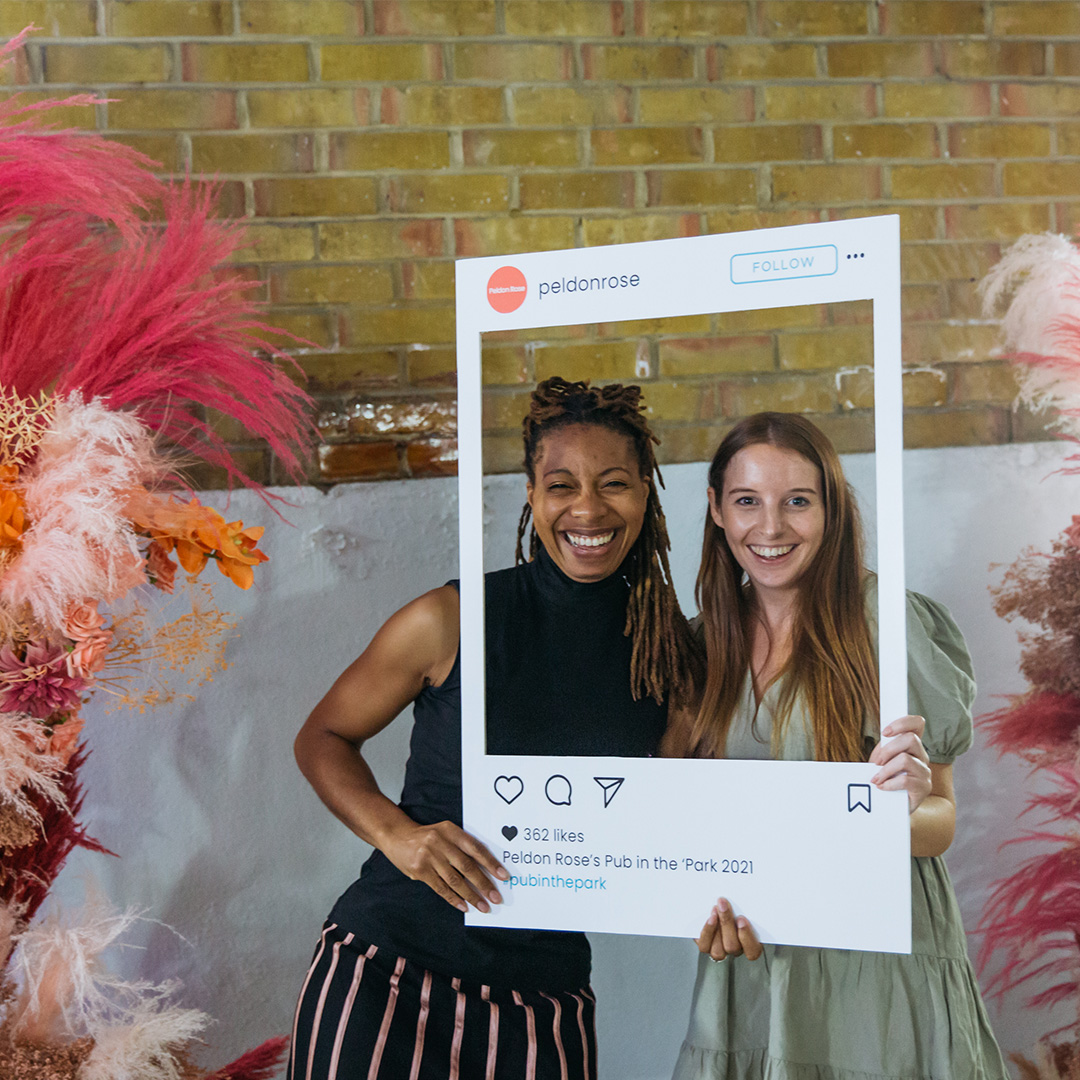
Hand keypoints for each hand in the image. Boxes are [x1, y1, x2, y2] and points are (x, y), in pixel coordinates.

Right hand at [383, 819, 508, 913]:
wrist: (397, 835)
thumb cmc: (428, 836)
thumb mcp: (446, 832)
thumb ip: (462, 845)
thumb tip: (486, 868)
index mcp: (451, 830)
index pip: (475, 848)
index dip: (490, 863)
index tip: (503, 876)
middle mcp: (440, 843)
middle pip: (467, 866)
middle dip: (484, 884)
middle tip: (496, 897)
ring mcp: (429, 857)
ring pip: (455, 880)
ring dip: (471, 896)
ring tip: (483, 906)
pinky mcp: (420, 871)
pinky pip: (441, 888)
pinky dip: (454, 899)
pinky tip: (464, 906)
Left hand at [695, 898, 762, 961]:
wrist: (718, 904)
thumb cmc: (735, 904)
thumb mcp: (743, 903)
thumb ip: (746, 903)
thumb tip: (747, 889)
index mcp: (750, 942)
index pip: (753, 951)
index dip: (747, 937)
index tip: (742, 918)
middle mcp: (735, 949)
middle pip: (733, 947)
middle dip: (727, 924)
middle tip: (723, 904)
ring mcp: (720, 950)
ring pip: (718, 951)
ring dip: (715, 928)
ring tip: (715, 909)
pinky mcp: (706, 946)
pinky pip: (704, 946)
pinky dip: (706, 931)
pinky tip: (709, 917)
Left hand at [869, 714, 931, 813]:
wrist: (895, 805)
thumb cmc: (888, 778)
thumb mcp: (883, 759)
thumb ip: (884, 747)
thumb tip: (883, 736)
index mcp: (912, 745)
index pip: (917, 723)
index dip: (902, 723)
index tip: (885, 732)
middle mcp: (922, 756)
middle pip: (911, 739)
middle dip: (889, 749)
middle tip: (877, 762)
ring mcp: (925, 771)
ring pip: (905, 759)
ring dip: (886, 769)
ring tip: (876, 778)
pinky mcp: (924, 787)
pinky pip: (905, 780)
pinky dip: (889, 783)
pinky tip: (882, 786)